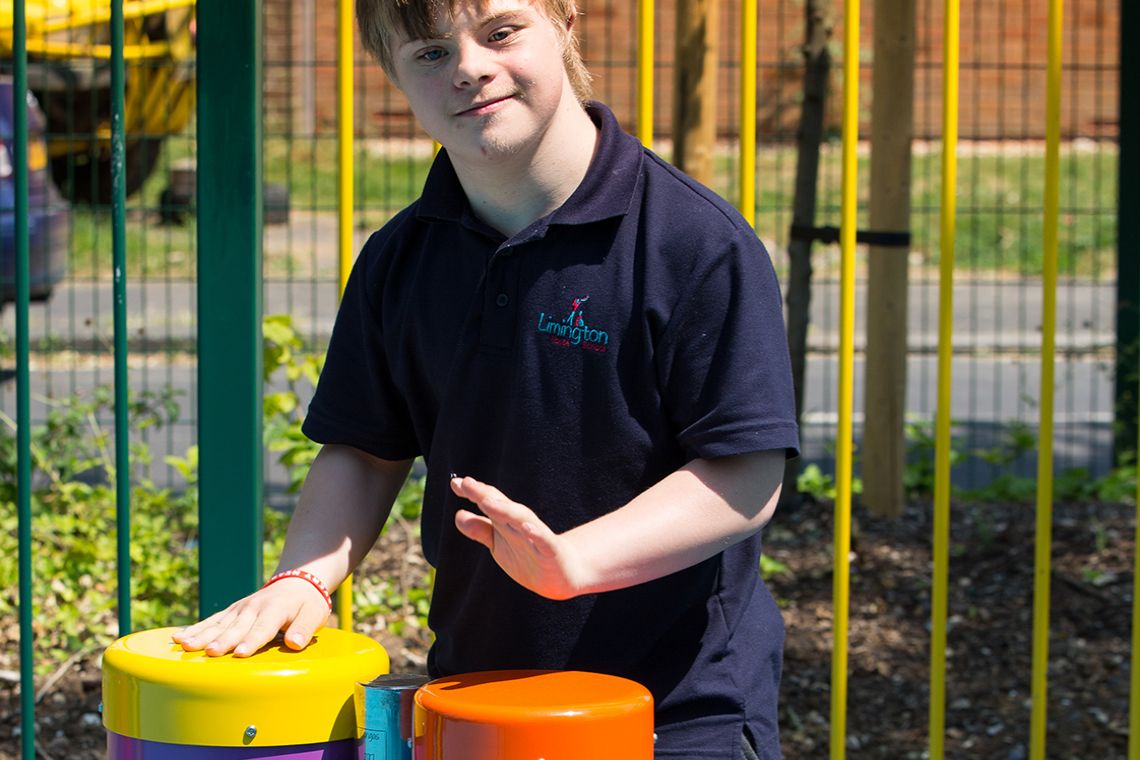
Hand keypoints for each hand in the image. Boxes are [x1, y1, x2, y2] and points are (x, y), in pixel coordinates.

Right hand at [171, 577, 331, 656]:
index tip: (239, 653)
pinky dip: (195, 628)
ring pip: (219, 624)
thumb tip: (295, 643)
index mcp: (276, 609)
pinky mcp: (230, 612)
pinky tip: (178, 637)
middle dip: (222, 640)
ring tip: (184, 645)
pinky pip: (211, 620)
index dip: (251, 641)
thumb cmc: (307, 605)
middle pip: (237, 627)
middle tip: (209, 652)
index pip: (263, 628)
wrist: (296, 583)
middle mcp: (254, 607)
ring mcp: (239, 609)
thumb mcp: (314, 614)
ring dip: (202, 635)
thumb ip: (304, 628)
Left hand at [451, 476, 586, 599]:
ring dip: (505, 509)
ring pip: (520, 519)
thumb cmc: (528, 554)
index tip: (456, 483)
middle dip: (485, 494)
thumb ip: (480, 529)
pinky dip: (536, 533)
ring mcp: (536, 536)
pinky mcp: (551, 551)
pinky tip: (527, 528)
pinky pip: (543, 540)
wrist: (563, 574)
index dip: (474, 492)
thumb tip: (458, 515)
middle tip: (467, 484)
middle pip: (502, 505)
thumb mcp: (499, 543)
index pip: (490, 501)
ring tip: (487, 501)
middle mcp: (521, 524)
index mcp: (508, 521)